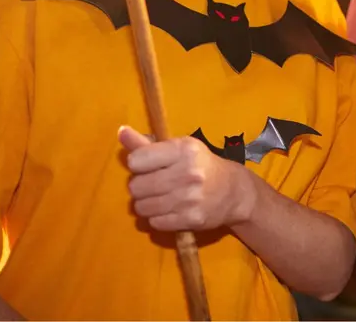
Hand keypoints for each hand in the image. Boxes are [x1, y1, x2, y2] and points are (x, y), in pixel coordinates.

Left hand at [120, 125, 253, 231]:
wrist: (234, 192)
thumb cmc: (202, 165)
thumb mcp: (180, 149)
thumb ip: (147, 144)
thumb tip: (121, 131)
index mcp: (184, 150)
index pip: (137, 160)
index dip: (139, 165)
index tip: (149, 166)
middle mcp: (188, 173)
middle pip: (136, 186)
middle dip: (140, 187)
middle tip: (154, 184)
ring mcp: (189, 198)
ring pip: (142, 207)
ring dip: (147, 204)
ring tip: (161, 198)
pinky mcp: (190, 219)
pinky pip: (154, 222)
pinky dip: (158, 218)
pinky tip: (170, 210)